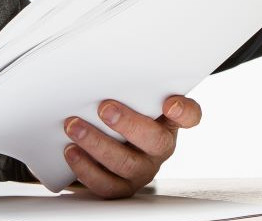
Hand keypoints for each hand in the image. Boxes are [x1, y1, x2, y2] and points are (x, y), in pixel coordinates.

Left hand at [62, 96, 201, 198]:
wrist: (104, 150)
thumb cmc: (120, 119)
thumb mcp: (130, 102)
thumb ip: (129, 89)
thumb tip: (103, 72)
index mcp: (168, 123)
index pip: (189, 116)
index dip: (184, 111)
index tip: (170, 104)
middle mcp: (159, 149)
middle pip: (155, 141)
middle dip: (128, 124)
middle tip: (105, 108)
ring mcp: (141, 171)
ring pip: (126, 164)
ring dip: (97, 144)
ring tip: (75, 127)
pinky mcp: (121, 188)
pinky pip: (106, 184)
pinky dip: (86, 168)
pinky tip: (72, 151)